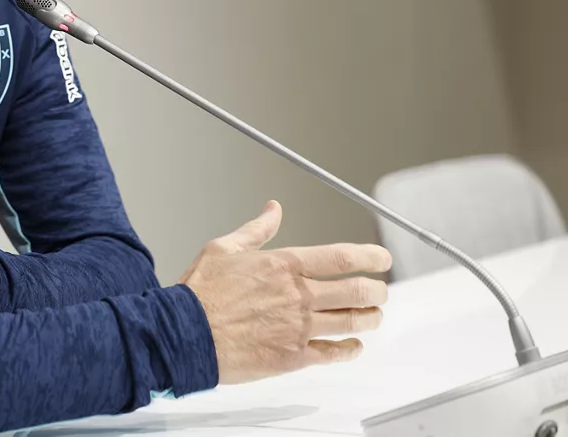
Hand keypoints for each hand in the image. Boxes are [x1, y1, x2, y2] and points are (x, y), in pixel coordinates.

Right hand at [179, 200, 390, 383]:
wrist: (185, 333)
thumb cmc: (200, 292)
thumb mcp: (224, 248)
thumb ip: (256, 230)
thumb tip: (274, 209)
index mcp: (284, 266)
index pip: (343, 257)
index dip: (371, 257)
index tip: (383, 258)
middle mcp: (298, 296)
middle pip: (358, 291)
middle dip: (377, 290)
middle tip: (380, 290)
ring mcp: (299, 328)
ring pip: (352, 323)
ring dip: (370, 318)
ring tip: (374, 316)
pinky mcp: (293, 357)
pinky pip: (334, 353)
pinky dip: (350, 350)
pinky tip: (354, 346)